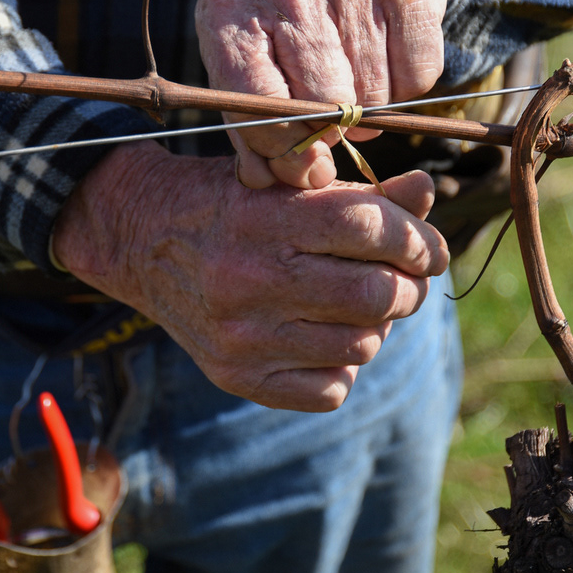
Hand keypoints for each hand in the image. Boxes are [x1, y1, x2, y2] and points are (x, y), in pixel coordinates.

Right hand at [51, 142, 449, 411]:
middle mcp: (248, 280)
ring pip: (363, 345)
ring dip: (378, 324)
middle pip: (378, 295)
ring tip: (358, 301)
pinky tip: (325, 334)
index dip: (418, 239)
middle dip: (411, 285)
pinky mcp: (236, 377)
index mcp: (264, 217)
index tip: (430, 247)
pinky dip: (343, 364)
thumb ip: (361, 191)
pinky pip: (331, 389)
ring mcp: (241, 337)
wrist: (141, 239)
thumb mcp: (288, 182)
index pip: (370, 229)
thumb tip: (425, 196)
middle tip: (408, 276)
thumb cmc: (231, 202)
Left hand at [196, 0, 445, 189]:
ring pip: (373, 95)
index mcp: (228, 11)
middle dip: (331, 129)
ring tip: (352, 80)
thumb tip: (283, 179)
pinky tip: (383, 62)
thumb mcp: (247, 70)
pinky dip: (405, 88)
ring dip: (369, 109)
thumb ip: (254, 134)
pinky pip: (417, 77)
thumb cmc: (282, 30)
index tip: (303, 166)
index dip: (283, 149)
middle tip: (331, 121)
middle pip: (322, 102)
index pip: (255, 102)